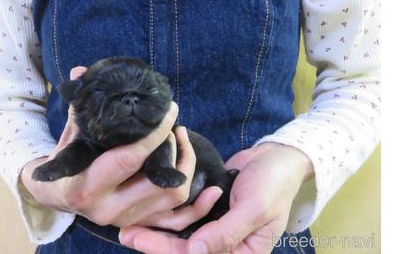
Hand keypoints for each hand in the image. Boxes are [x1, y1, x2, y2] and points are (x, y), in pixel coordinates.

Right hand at [20, 67, 204, 227]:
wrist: (59, 194)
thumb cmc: (66, 160)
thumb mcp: (69, 134)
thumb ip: (78, 106)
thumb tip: (80, 72)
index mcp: (88, 187)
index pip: (130, 159)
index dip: (155, 133)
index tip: (170, 109)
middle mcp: (109, 210)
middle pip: (158, 181)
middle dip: (175, 148)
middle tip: (175, 127)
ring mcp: (127, 221)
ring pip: (173, 198)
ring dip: (186, 166)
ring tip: (183, 141)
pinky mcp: (141, 225)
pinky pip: (178, 221)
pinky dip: (198, 208)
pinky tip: (212, 189)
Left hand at [119, 142, 313, 253]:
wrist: (277, 158)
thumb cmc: (272, 184)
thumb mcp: (254, 209)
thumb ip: (226, 233)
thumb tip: (195, 252)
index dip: (167, 250)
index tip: (139, 240)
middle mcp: (228, 247)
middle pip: (186, 250)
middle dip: (156, 242)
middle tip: (126, 231)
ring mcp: (217, 229)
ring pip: (183, 236)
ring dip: (159, 230)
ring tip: (130, 223)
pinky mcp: (211, 213)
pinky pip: (188, 220)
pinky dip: (171, 216)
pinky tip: (150, 209)